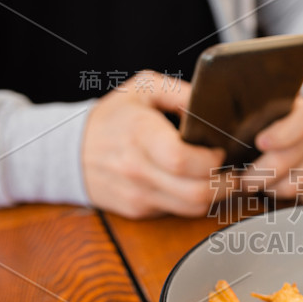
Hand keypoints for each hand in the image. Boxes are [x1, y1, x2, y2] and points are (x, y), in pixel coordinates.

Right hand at [82, 71, 227, 218]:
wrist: (69, 151)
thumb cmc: (113, 117)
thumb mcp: (143, 89)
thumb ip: (180, 93)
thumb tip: (213, 103)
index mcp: (139, 134)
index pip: (181, 159)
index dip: (211, 159)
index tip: (220, 151)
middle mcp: (137, 169)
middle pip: (196, 192)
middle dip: (225, 183)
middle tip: (233, 171)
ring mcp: (137, 194)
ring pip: (192, 208)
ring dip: (215, 197)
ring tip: (220, 179)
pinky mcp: (138, 210)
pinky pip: (178, 212)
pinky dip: (194, 202)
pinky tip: (196, 185)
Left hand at [243, 96, 302, 201]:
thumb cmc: (299, 120)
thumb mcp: (283, 111)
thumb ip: (261, 126)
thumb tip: (233, 152)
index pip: (292, 128)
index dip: (275, 138)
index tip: (259, 144)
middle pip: (286, 164)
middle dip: (258, 177)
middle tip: (246, 182)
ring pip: (296, 186)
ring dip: (274, 190)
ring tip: (265, 185)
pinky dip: (296, 197)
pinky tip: (286, 189)